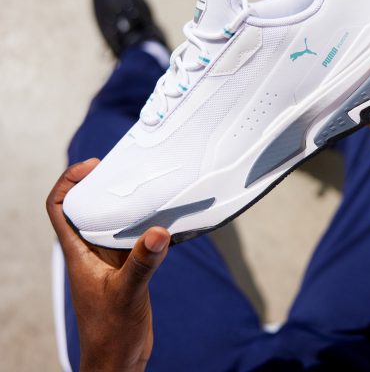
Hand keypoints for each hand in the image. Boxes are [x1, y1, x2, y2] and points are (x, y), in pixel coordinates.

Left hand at [46, 159, 169, 371]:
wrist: (118, 360)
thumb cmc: (110, 333)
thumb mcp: (126, 295)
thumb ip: (141, 263)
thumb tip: (158, 232)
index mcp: (79, 252)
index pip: (59, 208)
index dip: (69, 182)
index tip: (92, 167)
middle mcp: (91, 250)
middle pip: (86, 206)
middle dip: (100, 184)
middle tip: (123, 168)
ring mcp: (108, 258)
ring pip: (110, 219)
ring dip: (124, 202)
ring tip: (145, 185)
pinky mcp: (126, 266)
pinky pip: (131, 234)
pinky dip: (144, 222)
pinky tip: (162, 218)